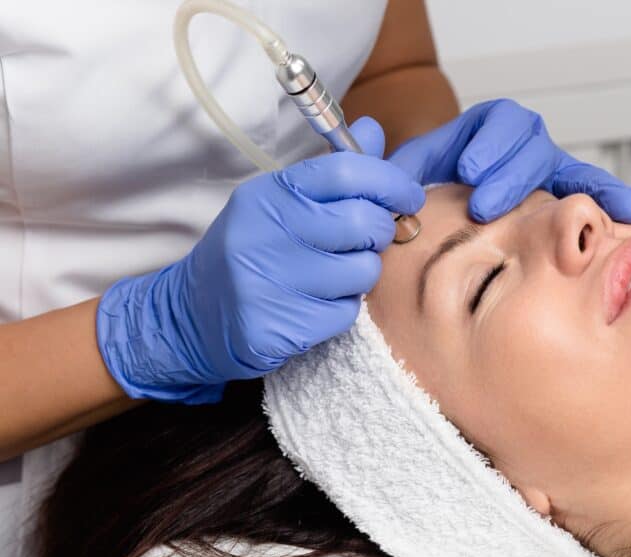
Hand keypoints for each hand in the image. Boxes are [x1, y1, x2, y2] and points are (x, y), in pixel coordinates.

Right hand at [96, 118, 423, 403]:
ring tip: (334, 275)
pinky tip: (315, 304)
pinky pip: (346, 313)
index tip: (408, 196)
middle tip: (368, 241)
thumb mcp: (280, 202)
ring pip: (362, 272)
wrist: (193, 314)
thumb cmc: (253, 250)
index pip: (346, 172)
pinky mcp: (278, 325)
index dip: (390, 182)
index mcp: (271, 193)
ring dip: (361, 275)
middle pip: (363, 223)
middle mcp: (267, 231)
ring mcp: (269, 280)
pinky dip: (342, 310)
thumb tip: (373, 130)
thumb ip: (332, 171)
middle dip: (380, 233)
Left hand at [389, 98, 630, 223]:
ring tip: (588, 211)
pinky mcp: (567, 194)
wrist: (452, 203)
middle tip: (486, 206)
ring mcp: (550, 168)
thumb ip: (395, 168)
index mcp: (488, 127)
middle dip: (510, 176)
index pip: (497, 121)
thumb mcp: (410, 170)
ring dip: (578, 189)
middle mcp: (524, 142)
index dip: (487, 144)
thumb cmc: (433, 186)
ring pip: (567, 169)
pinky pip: (593, 190)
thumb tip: (385, 176)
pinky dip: (611, 198)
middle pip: (530, 145)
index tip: (469, 171)